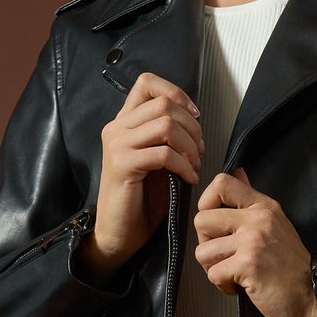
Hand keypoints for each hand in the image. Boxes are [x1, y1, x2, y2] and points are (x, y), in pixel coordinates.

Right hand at [78, 73, 203, 281]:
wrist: (119, 233)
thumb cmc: (141, 200)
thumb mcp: (157, 159)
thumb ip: (167, 136)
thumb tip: (194, 120)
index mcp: (124, 122)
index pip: (147, 83)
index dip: (176, 92)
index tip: (194, 115)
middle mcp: (117, 128)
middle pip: (163, 104)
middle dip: (192, 127)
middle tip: (199, 151)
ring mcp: (117, 145)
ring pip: (165, 125)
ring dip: (190, 146)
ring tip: (194, 166)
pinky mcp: (122, 165)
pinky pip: (163, 154)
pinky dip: (184, 165)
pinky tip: (188, 178)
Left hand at [192, 168, 316, 316]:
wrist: (313, 298)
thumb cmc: (292, 269)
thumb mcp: (276, 224)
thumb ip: (251, 201)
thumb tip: (237, 174)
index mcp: (264, 206)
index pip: (222, 183)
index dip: (207, 203)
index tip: (215, 224)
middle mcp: (258, 219)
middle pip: (202, 219)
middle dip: (206, 244)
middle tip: (225, 257)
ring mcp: (253, 241)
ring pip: (202, 251)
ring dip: (213, 268)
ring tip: (234, 273)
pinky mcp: (248, 264)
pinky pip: (213, 274)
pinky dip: (223, 285)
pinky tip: (240, 286)